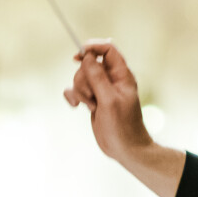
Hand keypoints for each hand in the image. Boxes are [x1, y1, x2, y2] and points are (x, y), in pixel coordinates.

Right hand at [63, 39, 152, 161]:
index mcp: (122, 75)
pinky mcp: (93, 100)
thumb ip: (98, 77)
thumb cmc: (122, 126)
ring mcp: (101, 90)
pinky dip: (73, 96)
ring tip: (90, 106)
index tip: (78, 55)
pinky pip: (76, 90)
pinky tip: (75, 106)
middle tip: (92, 97)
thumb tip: (87, 56)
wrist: (124, 148)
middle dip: (84, 79)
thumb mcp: (109, 100)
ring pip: (81, 77)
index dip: (93, 47)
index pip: (108, 49)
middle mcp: (111, 79)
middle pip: (89, 64)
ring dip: (79, 90)